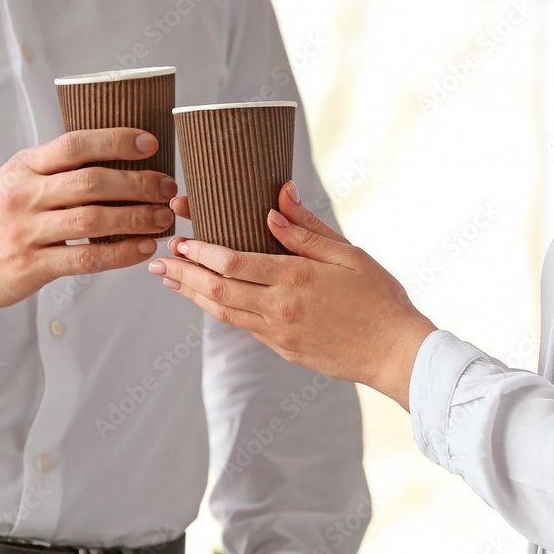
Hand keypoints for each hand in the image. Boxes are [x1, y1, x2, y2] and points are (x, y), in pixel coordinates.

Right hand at [0, 128, 176, 336]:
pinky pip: (85, 257)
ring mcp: (25, 232)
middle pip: (92, 182)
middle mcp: (24, 195)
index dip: (116, 141)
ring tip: (163, 219)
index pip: (75, 145)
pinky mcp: (30, 267)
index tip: (150, 144)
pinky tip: (141, 249)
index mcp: (23, 167)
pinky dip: (120, 252)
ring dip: (137, 218)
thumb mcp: (11, 181)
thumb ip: (52, 170)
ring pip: (93, 219)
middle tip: (167, 188)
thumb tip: (111, 159)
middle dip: (138, 184)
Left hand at [150, 182, 435, 409]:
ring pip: (223, 313)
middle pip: (216, 290)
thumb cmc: (378, 296)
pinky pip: (243, 327)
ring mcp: (279, 334)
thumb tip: (276, 201)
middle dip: (183, 274)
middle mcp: (279, 308)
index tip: (179, 240)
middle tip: (158, 260)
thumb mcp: (347, 254)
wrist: (395, 352)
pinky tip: (208, 300)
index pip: (232, 262)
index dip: (200, 252)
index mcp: (295, 278)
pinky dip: (219, 311)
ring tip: (170, 280)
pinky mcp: (283, 350)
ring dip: (192, 295)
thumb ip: (307, 229)